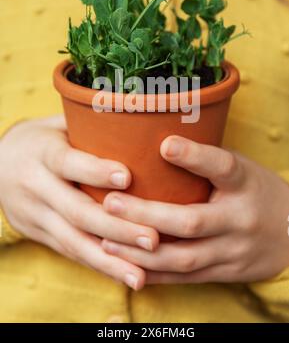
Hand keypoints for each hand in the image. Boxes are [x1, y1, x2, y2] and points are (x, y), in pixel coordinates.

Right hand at [0, 116, 158, 288]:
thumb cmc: (42, 140)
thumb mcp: (57, 125)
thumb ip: (91, 124)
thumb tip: (142, 113)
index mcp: (42, 153)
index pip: (68, 162)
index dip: (96, 171)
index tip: (128, 178)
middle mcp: (35, 186)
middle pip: (76, 210)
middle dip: (116, 228)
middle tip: (153, 237)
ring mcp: (35, 214)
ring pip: (72, 241)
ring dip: (108, 260)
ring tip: (141, 275)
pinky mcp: (38, 234)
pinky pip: (69, 252)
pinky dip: (97, 265)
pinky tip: (123, 274)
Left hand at [102, 135, 288, 283]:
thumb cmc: (254, 191)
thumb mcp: (240, 167)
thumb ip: (206, 160)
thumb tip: (154, 140)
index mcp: (244, 183)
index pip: (222, 167)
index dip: (194, 155)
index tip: (164, 144)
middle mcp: (239, 219)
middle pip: (191, 221)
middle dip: (146, 214)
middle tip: (111, 202)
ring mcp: (233, 251)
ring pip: (183, 257)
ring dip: (141, 251)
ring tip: (107, 239)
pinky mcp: (225, 272)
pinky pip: (186, 278)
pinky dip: (154, 274)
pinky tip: (127, 266)